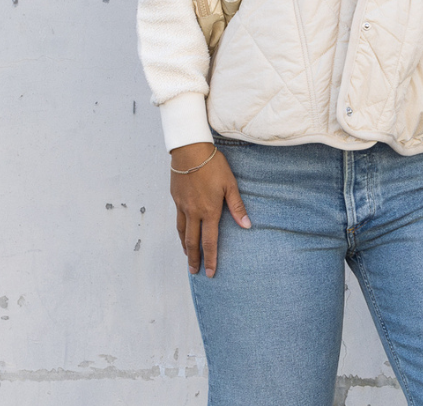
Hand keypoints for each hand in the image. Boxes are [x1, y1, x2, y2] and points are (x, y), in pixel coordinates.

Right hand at [170, 142, 250, 277]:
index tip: (211, 272)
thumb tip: (247, 225)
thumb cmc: (213, 165)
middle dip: (194, 259)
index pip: (210, 241)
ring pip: (183, 233)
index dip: (211, 258)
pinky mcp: (176, 199)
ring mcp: (182, 206)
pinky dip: (180, 233)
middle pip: (193, 242)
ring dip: (185, 248)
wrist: (189, 150)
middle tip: (195, 272)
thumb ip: (237, 206)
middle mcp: (194, 212)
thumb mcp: (230, 184)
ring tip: (188, 258)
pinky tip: (183, 235)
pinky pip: (178, 221)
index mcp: (209, 210)